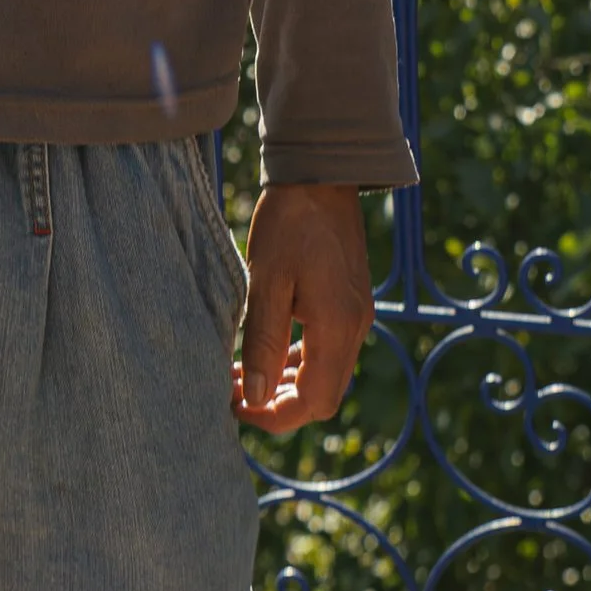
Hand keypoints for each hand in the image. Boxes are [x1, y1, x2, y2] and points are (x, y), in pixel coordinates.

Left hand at [234, 182, 371, 432]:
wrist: (321, 174)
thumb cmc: (290, 222)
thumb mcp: (266, 281)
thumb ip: (261, 342)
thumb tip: (253, 397)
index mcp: (338, 327)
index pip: (314, 401)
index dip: (275, 416)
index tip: (236, 408)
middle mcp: (356, 327)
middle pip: (323, 395)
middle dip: (277, 404)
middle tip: (233, 394)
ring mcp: (356, 315)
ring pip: (325, 374)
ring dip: (284, 383)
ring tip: (239, 376)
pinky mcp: (349, 302)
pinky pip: (327, 349)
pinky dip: (296, 361)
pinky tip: (264, 353)